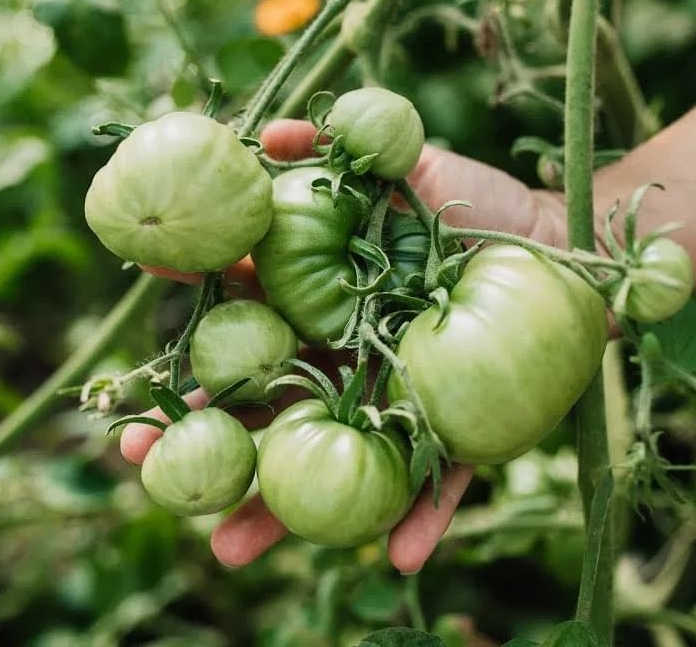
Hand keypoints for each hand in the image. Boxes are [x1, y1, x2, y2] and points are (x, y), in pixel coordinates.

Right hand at [120, 118, 569, 571]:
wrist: (566, 239)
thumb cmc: (478, 201)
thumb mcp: (407, 163)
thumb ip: (338, 150)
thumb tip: (267, 137)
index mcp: (322, 306)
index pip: (238, 332)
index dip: (184, 353)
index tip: (130, 385)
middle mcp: (346, 362)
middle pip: (263, 411)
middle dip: (203, 443)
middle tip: (142, 464)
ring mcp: (398, 402)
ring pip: (328, 463)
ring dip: (279, 511)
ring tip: (228, 550)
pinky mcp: (462, 433)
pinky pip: (438, 483)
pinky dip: (421, 521)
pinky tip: (394, 557)